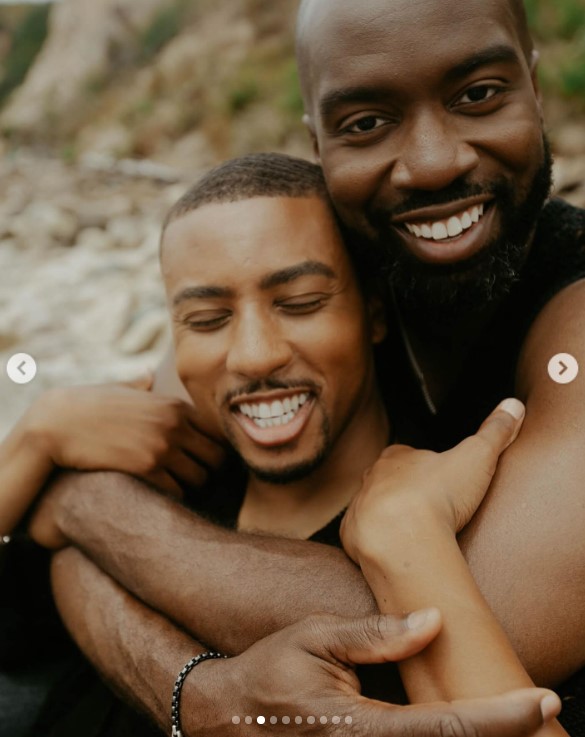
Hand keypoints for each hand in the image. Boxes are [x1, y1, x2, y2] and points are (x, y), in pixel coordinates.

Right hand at [26, 380, 225, 496]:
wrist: (56, 423)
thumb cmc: (88, 406)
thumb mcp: (121, 389)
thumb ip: (142, 386)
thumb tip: (149, 375)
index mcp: (174, 405)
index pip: (216, 432)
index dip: (212, 450)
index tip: (200, 461)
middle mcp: (174, 423)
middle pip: (216, 458)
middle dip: (208, 472)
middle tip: (192, 481)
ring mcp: (162, 445)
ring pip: (200, 478)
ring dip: (191, 488)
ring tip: (176, 490)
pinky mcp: (146, 467)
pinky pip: (177, 491)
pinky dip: (173, 497)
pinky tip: (160, 496)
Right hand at [191, 610, 558, 736]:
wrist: (226, 716)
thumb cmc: (270, 669)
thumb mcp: (316, 637)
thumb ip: (374, 635)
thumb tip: (433, 622)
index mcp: (362, 728)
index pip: (448, 728)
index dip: (502, 719)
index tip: (542, 702)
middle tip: (544, 715)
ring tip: (515, 718)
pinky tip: (465, 724)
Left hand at [341, 398, 524, 563]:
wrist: (403, 538)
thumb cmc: (439, 496)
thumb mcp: (477, 457)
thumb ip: (495, 432)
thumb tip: (514, 404)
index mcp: (396, 457)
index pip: (405, 454)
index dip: (419, 463)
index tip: (434, 475)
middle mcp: (371, 479)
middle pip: (384, 480)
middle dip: (399, 489)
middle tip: (422, 505)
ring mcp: (359, 508)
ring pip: (370, 508)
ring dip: (386, 517)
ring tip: (408, 532)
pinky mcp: (352, 537)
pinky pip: (360, 536)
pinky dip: (374, 542)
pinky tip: (392, 550)